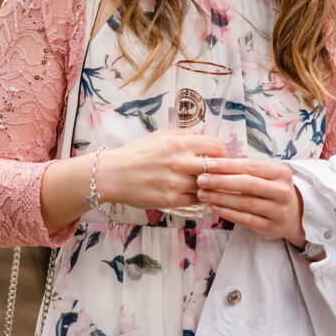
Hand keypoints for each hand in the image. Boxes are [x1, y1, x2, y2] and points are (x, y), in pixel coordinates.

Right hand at [97, 130, 226, 212]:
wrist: (113, 174)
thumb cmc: (136, 153)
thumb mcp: (160, 135)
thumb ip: (183, 135)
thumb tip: (202, 138)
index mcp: (179, 143)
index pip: (217, 147)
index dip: (221, 153)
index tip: (218, 157)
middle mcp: (180, 162)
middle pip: (216, 168)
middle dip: (218, 171)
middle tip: (215, 174)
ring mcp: (176, 182)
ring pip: (207, 186)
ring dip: (207, 186)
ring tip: (202, 184)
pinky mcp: (171, 199)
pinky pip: (196, 200)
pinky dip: (197, 197)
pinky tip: (192, 193)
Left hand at [196, 157, 306, 245]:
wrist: (294, 215)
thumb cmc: (272, 189)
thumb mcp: (267, 175)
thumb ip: (246, 169)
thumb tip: (214, 163)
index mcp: (281, 173)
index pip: (251, 166)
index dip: (228, 165)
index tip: (208, 164)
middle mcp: (282, 191)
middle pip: (247, 184)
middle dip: (221, 181)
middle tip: (201, 179)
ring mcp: (278, 211)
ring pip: (245, 203)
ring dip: (220, 197)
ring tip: (203, 193)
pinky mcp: (270, 227)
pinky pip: (245, 220)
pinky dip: (228, 213)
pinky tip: (214, 207)